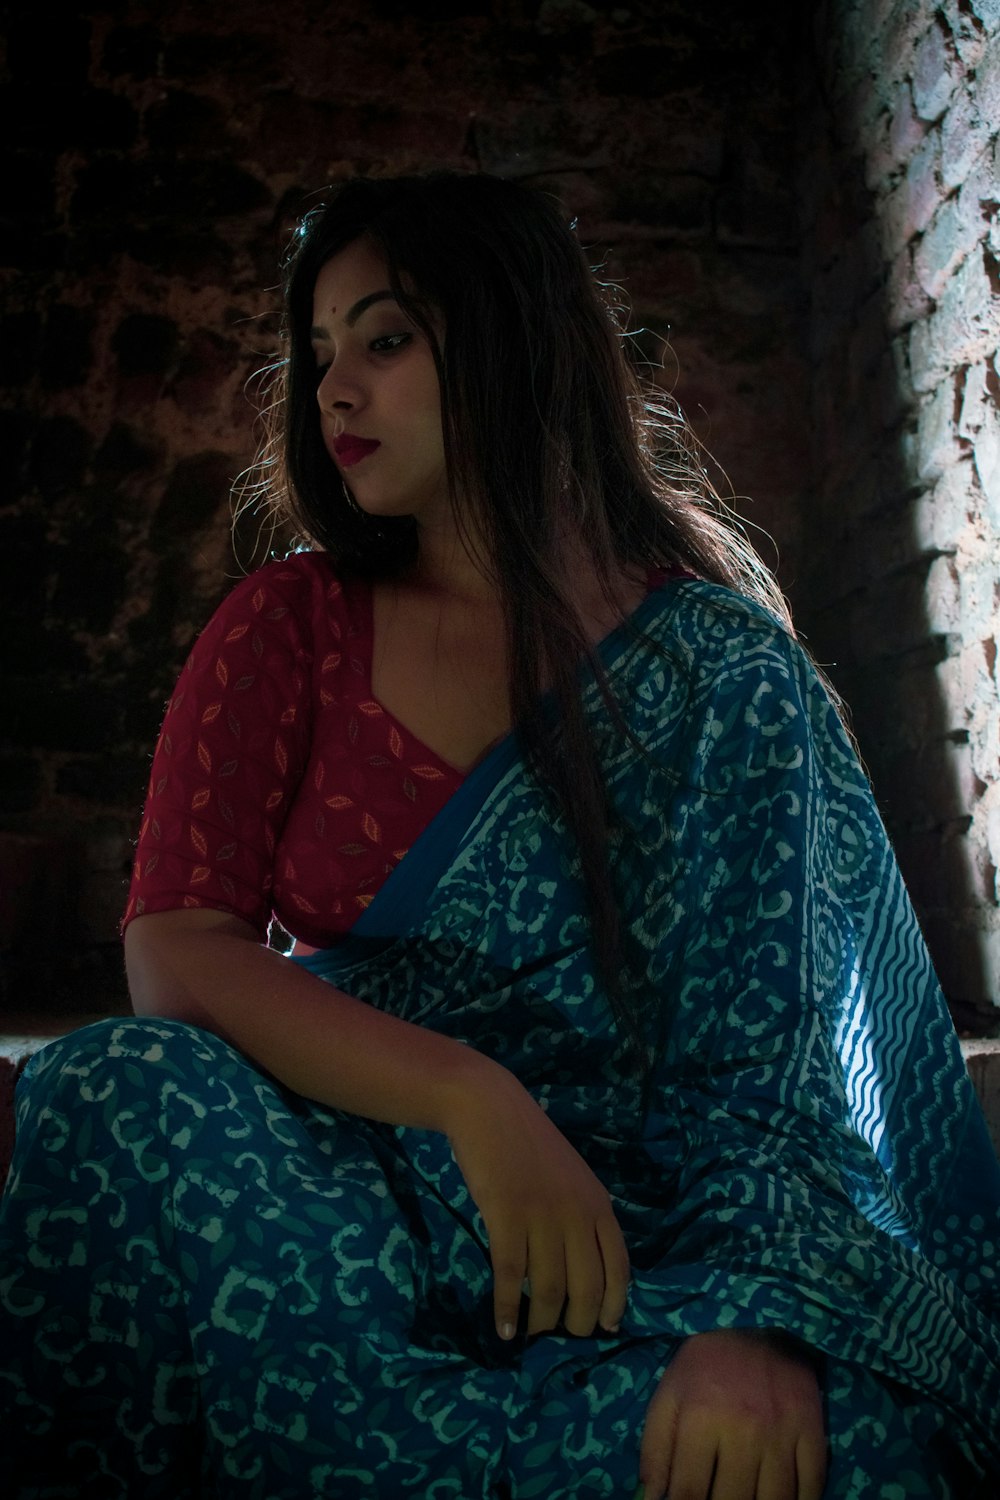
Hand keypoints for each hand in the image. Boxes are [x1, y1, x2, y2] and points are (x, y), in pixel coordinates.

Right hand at [444, 1066, 629, 1339]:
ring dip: (539, 1323)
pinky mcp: (506, 1218)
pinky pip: (510, 1277)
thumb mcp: (572, 1178)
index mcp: (598, 1205)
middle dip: (576, 1324)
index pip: (618, 1270)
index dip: (613, 1306)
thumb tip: (584, 1271)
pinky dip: (507, 1310)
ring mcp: (542, 1218)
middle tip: (560, 1336)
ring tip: (529, 1336)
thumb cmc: (530, 1144)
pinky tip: (503, 1329)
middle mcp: (576, 1215)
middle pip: (586, 1289)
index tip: (604, 1329)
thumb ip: (583, 1217)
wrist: (490, 1109)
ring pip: (547, 1290)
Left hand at [638, 1328, 826, 1499]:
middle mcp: (743, 1430)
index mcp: (701, 1418)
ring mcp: (781, 1433)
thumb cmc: (705, 1365)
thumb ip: (655, 1448)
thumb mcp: (669, 1395)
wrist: (755, 1324)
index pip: (690, 1491)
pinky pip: (812, 1486)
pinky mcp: (811, 1431)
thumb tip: (651, 1499)